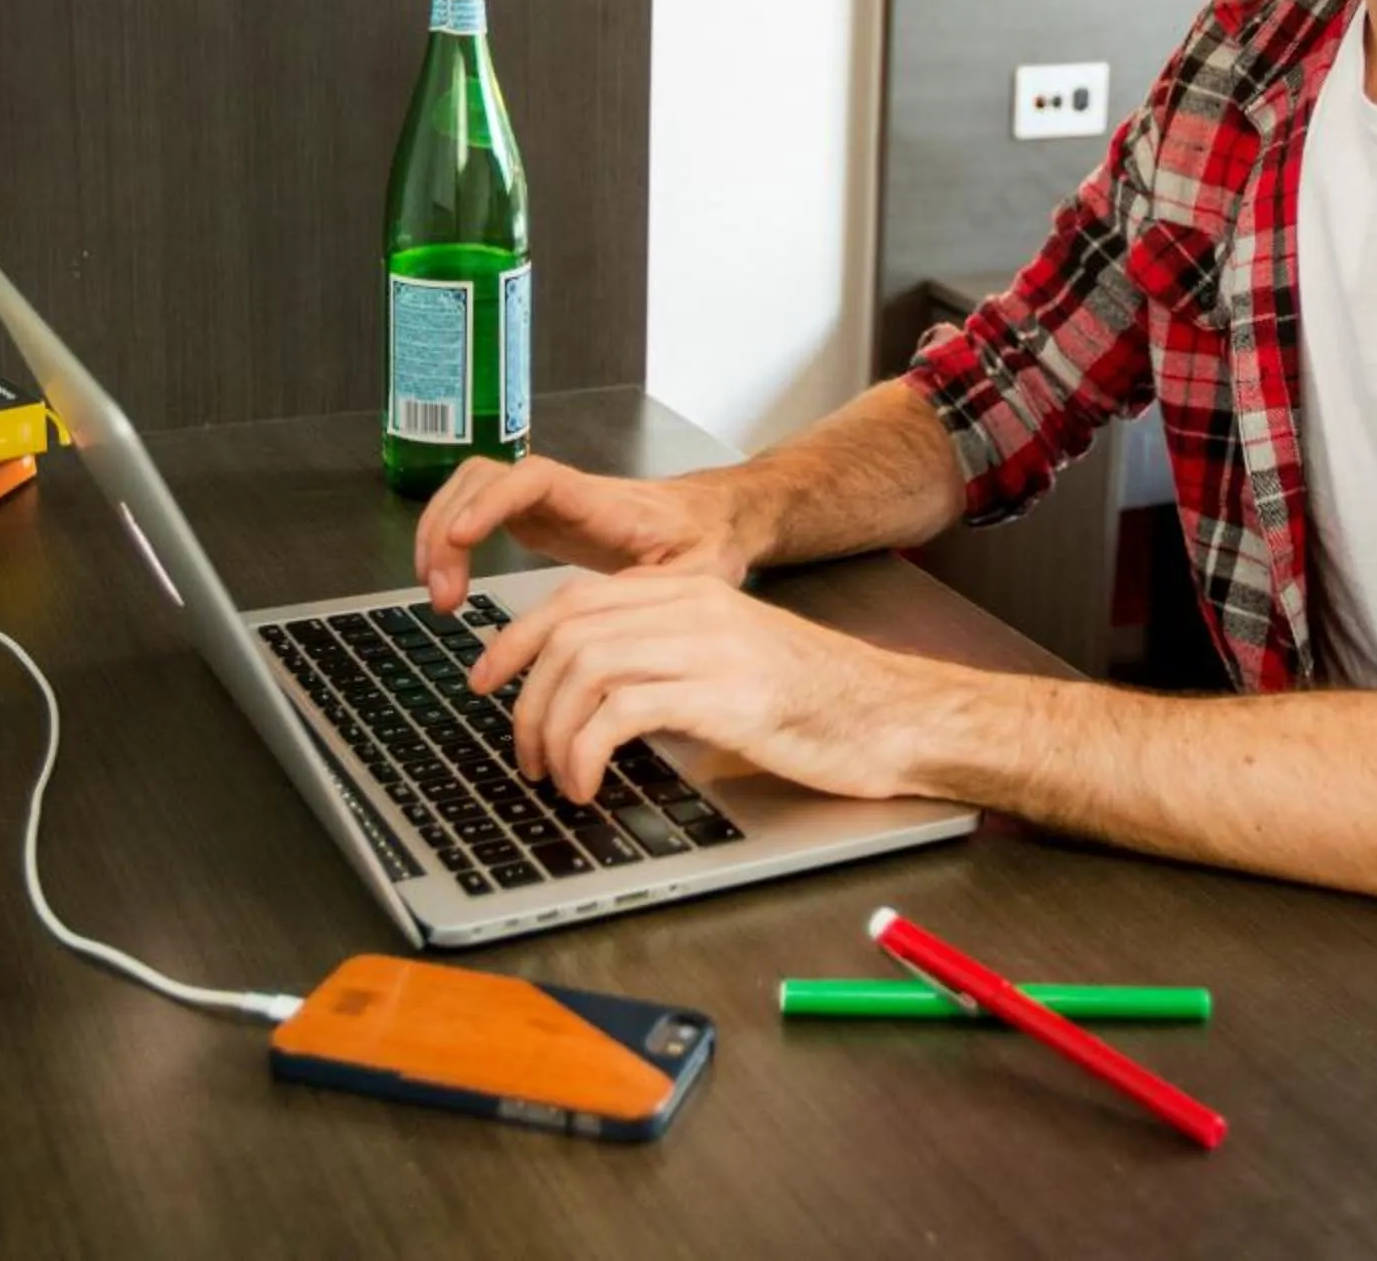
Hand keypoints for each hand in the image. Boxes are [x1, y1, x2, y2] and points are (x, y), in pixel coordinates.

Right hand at [414, 457, 754, 608]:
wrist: (713, 519)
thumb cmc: (708, 539)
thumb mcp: (701, 572)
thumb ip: (665, 593)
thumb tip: (620, 620)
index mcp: (602, 502)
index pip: (534, 479)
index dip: (493, 502)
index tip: (461, 536)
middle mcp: (565, 493)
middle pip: (485, 479)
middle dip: (448, 527)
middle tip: (442, 592)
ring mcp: (545, 503)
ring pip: (471, 490)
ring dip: (439, 534)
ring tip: (440, 595)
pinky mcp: (536, 519)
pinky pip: (476, 512)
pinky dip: (449, 544)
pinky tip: (449, 585)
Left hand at [464, 567, 949, 803]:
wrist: (890, 716)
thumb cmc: (818, 702)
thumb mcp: (732, 663)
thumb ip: (667, 662)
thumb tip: (591, 700)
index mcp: (692, 591)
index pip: (576, 599)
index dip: (517, 639)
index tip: (486, 680)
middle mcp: (694, 607)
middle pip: (568, 632)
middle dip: (524, 696)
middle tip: (522, 752)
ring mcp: (708, 646)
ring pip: (583, 668)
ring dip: (550, 731)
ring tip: (558, 777)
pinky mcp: (722, 694)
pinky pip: (618, 712)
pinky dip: (585, 752)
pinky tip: (591, 784)